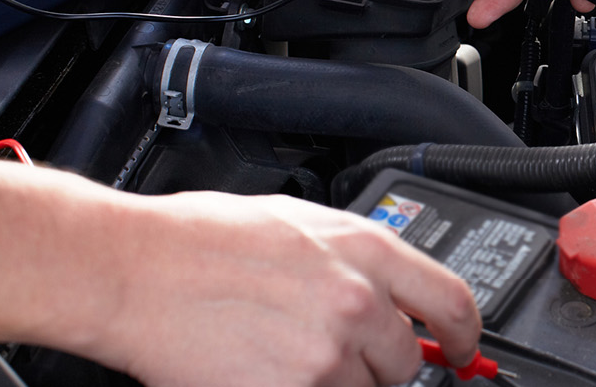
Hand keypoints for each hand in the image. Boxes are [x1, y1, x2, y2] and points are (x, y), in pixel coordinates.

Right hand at [71, 192, 480, 386]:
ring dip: (338, 382)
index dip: (462, 334)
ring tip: (285, 353)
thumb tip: (390, 290)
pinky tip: (266, 369)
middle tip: (334, 350)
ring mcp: (326, 354)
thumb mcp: (299, 223)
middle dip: (379, 363)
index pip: (451, 302)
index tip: (458, 348)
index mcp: (366, 251)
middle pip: (405, 360)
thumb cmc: (199, 239)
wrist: (133, 271)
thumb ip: (356, 258)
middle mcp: (357, 303)